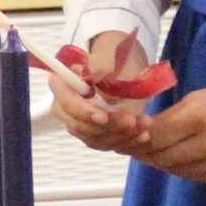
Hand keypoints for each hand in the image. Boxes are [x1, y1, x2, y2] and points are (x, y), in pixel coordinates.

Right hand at [51, 29, 156, 154]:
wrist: (123, 72)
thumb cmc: (113, 62)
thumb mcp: (108, 60)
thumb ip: (97, 67)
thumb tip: (90, 75)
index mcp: (61, 84)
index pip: (67, 104)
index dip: (84, 112)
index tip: (104, 117)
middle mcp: (63, 108)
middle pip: (80, 126)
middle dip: (110, 126)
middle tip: (133, 121)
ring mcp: (76, 124)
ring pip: (95, 138)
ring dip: (122, 134)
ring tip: (144, 123)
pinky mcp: (91, 136)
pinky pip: (106, 144)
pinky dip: (126, 140)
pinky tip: (143, 134)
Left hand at [134, 70, 205, 185]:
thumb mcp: (198, 98)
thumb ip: (170, 118)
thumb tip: (139, 132)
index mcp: (198, 118)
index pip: (154, 136)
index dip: (135, 138)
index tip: (122, 135)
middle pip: (160, 157)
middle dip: (143, 152)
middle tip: (129, 146)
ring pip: (173, 170)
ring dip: (158, 161)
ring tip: (149, 152)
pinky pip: (190, 176)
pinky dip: (177, 168)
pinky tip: (173, 158)